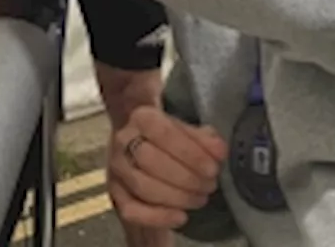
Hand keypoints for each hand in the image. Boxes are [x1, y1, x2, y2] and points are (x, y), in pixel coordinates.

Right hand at [108, 106, 225, 229]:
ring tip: (200, 198)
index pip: (164, 133)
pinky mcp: (116, 192)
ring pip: (143, 186)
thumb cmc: (168, 138)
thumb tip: (219, 151)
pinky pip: (132, 210)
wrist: (141, 144)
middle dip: (186, 177)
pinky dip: (158, 216)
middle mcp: (123, 140)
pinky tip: (181, 216)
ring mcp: (117, 167)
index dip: (191, 153)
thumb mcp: (186, 131)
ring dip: (177, 197)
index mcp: (142, 117)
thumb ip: (204, 139)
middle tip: (210, 185)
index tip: (213, 167)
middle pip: (151, 161)